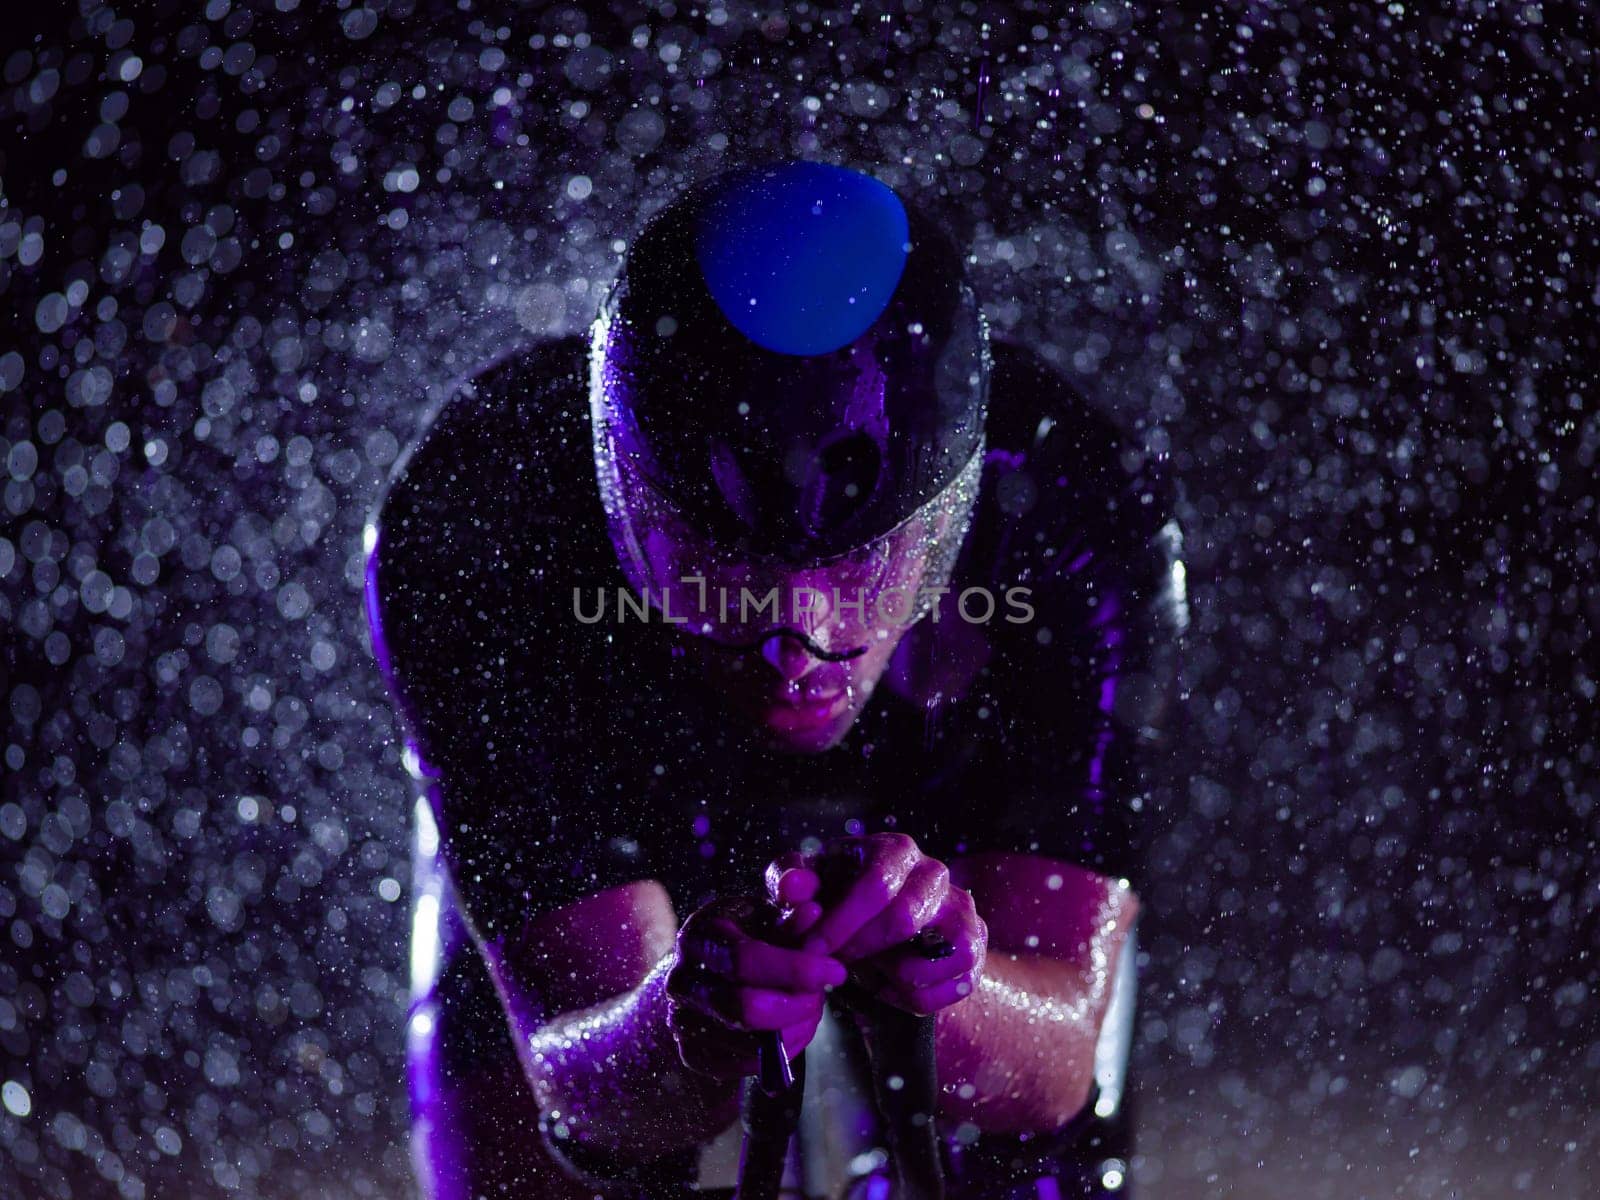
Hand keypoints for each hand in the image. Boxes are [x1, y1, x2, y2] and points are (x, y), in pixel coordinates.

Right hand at [663, 895, 846, 1081]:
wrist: (703, 972)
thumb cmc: (743, 937)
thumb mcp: (764, 917)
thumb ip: (789, 919)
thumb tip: (812, 914)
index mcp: (699, 937)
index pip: (746, 960)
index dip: (797, 969)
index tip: (836, 972)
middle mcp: (682, 981)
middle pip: (746, 1008)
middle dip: (797, 1006)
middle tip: (820, 997)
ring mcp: (683, 1022)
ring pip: (750, 1043)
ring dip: (795, 1030)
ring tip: (811, 1010)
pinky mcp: (693, 1054)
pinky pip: (746, 1065)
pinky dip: (781, 1052)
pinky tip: (794, 1029)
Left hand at [766, 833, 987, 1015]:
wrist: (879, 929)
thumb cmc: (838, 899)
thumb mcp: (806, 887)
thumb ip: (789, 881)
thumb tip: (793, 888)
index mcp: (894, 850)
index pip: (875, 885)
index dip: (841, 923)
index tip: (812, 951)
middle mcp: (934, 874)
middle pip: (905, 918)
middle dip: (863, 949)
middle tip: (837, 964)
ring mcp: (961, 910)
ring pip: (941, 951)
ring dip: (896, 973)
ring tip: (870, 970)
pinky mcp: (975, 947)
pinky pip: (955, 984)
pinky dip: (917, 997)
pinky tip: (891, 987)